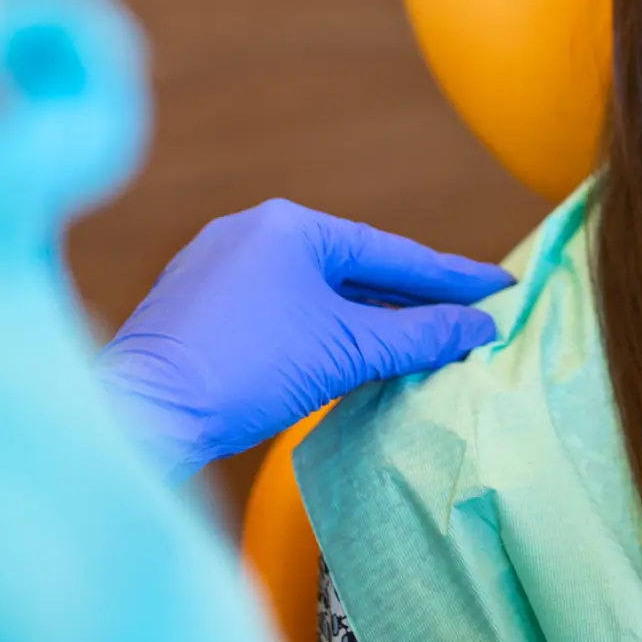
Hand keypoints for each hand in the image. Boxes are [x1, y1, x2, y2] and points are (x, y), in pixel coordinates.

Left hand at [98, 200, 513, 480]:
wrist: (140, 416)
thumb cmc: (245, 371)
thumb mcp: (347, 350)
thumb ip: (420, 334)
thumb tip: (481, 329)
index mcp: (291, 225)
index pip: (392, 252)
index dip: (452, 276)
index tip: (501, 285)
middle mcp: (253, 230)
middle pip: (355, 268)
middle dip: (412, 297)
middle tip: (470, 316)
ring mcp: (218, 266)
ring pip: (316, 289)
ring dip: (368, 316)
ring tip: (421, 339)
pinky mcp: (197, 305)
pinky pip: (281, 306)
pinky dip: (323, 326)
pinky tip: (350, 352)